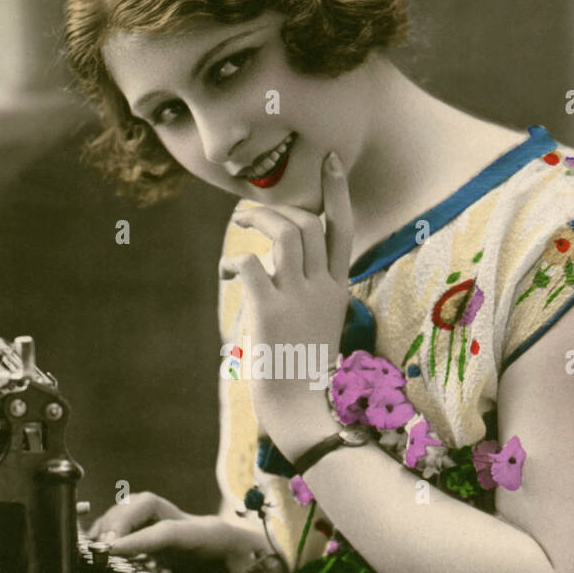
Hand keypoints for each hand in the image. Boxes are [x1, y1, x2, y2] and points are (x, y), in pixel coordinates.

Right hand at [87, 491, 286, 572]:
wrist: (269, 553)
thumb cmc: (264, 566)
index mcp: (210, 534)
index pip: (169, 531)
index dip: (139, 538)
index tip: (111, 549)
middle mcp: (190, 527)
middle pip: (148, 504)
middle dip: (120, 519)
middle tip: (100, 548)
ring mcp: (178, 531)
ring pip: (138, 511)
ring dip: (114, 524)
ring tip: (94, 549)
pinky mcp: (170, 541)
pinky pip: (138, 527)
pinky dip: (118, 535)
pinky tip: (104, 552)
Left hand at [219, 151, 352, 458]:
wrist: (301, 410)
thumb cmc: (304, 373)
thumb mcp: (318, 326)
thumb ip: (308, 294)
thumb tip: (274, 270)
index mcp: (338, 290)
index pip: (344, 229)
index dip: (337, 192)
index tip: (331, 161)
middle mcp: (323, 288)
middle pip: (310, 223)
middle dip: (279, 208)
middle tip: (253, 212)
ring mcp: (299, 298)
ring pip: (286, 234)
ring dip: (260, 222)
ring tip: (241, 227)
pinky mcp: (271, 310)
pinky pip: (251, 264)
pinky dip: (234, 262)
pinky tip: (229, 275)